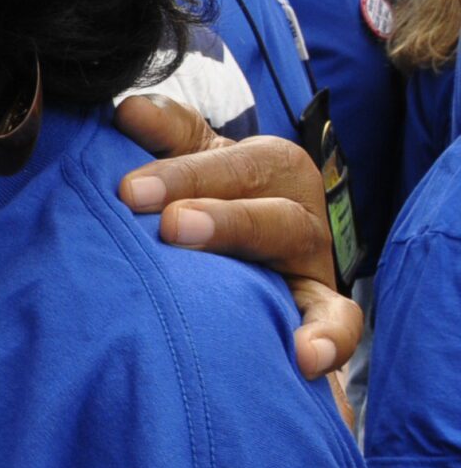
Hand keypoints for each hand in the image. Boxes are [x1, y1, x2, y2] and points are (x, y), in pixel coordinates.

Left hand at [113, 95, 359, 378]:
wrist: (250, 252)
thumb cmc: (211, 196)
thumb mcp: (193, 157)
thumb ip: (166, 133)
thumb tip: (131, 108)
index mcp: (267, 164)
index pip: (228, 163)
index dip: (181, 173)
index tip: (129, 192)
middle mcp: (296, 204)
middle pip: (262, 204)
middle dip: (217, 212)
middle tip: (170, 226)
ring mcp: (312, 257)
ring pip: (292, 243)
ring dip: (250, 248)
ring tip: (218, 277)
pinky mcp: (322, 304)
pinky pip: (338, 320)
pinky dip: (330, 337)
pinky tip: (306, 359)